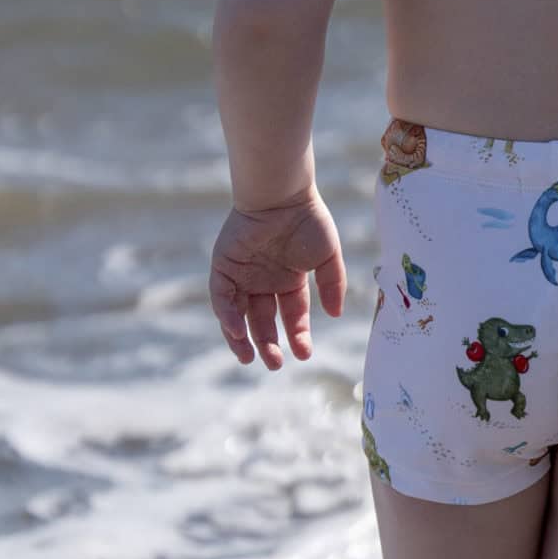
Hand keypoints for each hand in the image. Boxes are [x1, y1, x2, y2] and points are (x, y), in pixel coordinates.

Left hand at [209, 187, 346, 369]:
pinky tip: (237, 331)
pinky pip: (222, 297)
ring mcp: (243, 275)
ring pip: (238, 315)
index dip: (298, 335)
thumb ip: (332, 285)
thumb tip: (335, 315)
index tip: (304, 353)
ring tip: (249, 358)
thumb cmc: (308, 220)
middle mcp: (264, 281)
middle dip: (269, 344)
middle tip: (275, 364)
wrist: (282, 194)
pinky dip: (227, 315)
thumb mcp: (328, 256)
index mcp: (289, 280)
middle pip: (263, 321)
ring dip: (242, 338)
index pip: (292, 316)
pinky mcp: (224, 267)